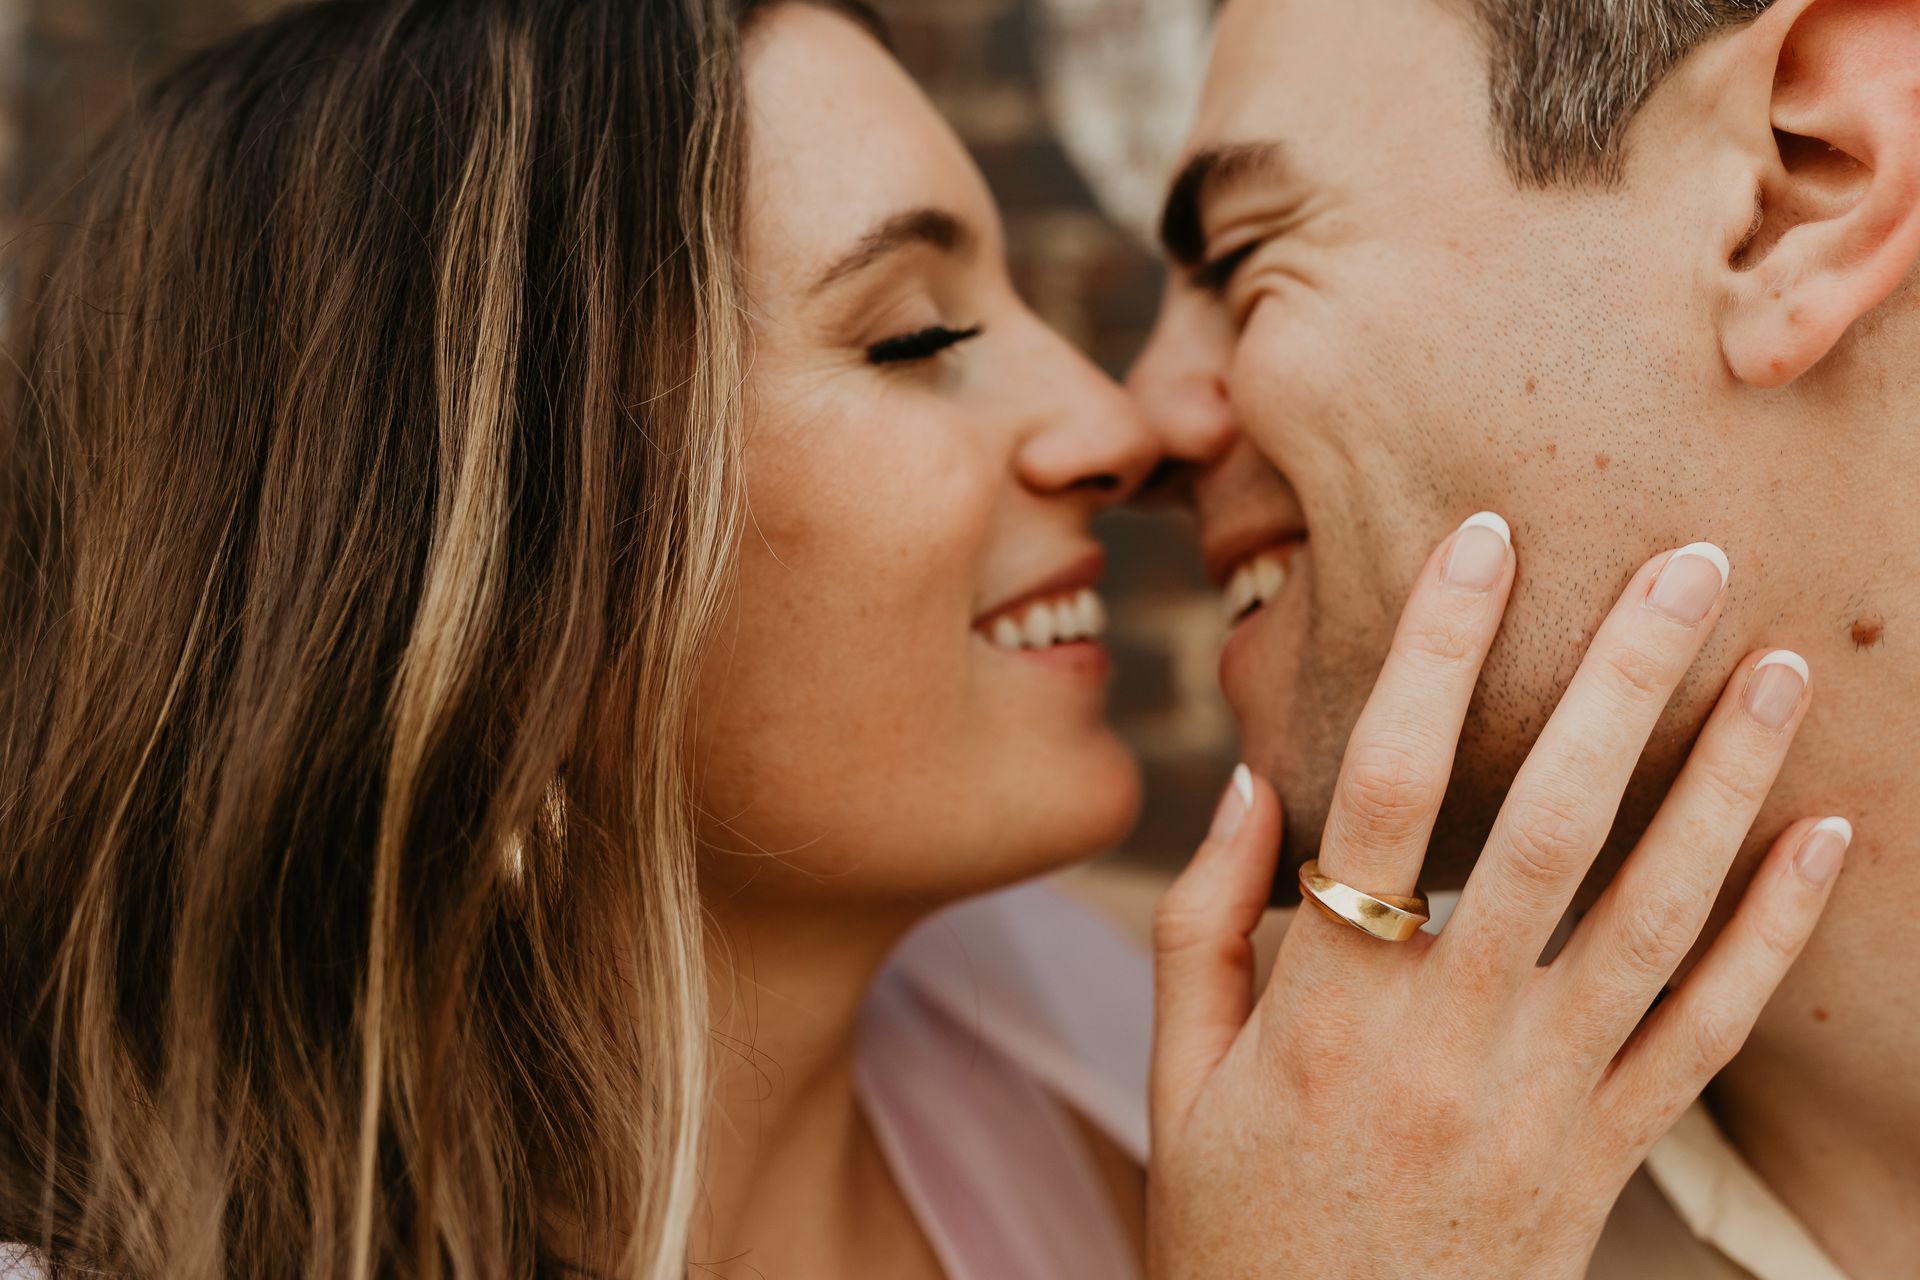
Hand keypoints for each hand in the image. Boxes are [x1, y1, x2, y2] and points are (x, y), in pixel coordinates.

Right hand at [1147, 518, 1846, 1278]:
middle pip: (1545, 829)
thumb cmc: (1234, 1229)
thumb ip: (1203, 927)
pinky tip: (1827, 840)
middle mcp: (1447, 1043)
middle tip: (1689, 562)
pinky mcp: (1608, 1154)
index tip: (1482, 546)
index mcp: (1324, 1010)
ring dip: (1723, 785)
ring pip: (1653, 917)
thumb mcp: (1179, 1082)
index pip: (1379, 793)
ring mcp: (1543, 1102)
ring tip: (1780, 665)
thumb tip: (1254, 786)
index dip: (1430, 656)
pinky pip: (1705, 1033)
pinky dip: (1772, 933)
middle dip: (1620, 683)